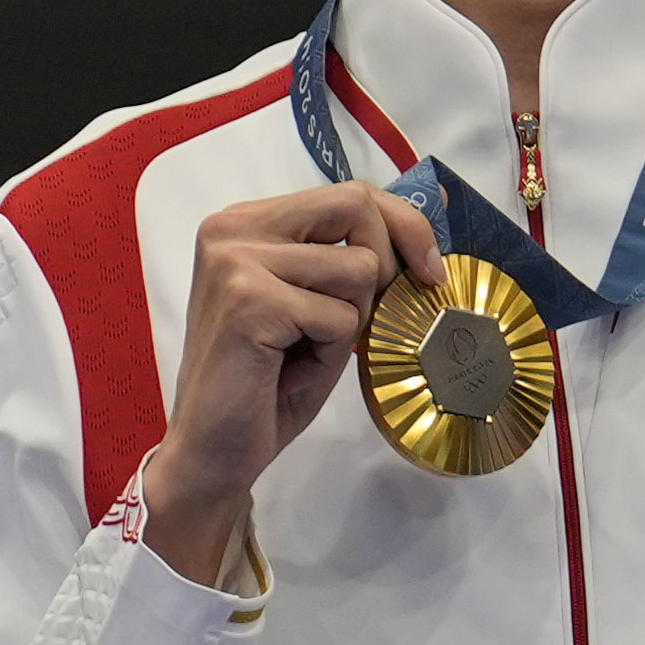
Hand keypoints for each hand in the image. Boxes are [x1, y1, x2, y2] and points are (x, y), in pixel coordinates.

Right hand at [129, 180, 427, 579]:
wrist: (213, 451)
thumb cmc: (268, 384)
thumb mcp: (318, 305)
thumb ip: (351, 258)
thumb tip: (430, 216)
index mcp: (246, 221)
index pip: (348, 193)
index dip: (403, 226)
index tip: (430, 270)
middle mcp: (232, 227)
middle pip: (356, 206)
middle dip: (386, 264)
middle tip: (365, 320)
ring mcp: (235, 259)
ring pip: (357, 268)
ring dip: (348, 322)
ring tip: (304, 352)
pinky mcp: (248, 300)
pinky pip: (339, 315)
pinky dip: (329, 351)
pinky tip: (288, 368)